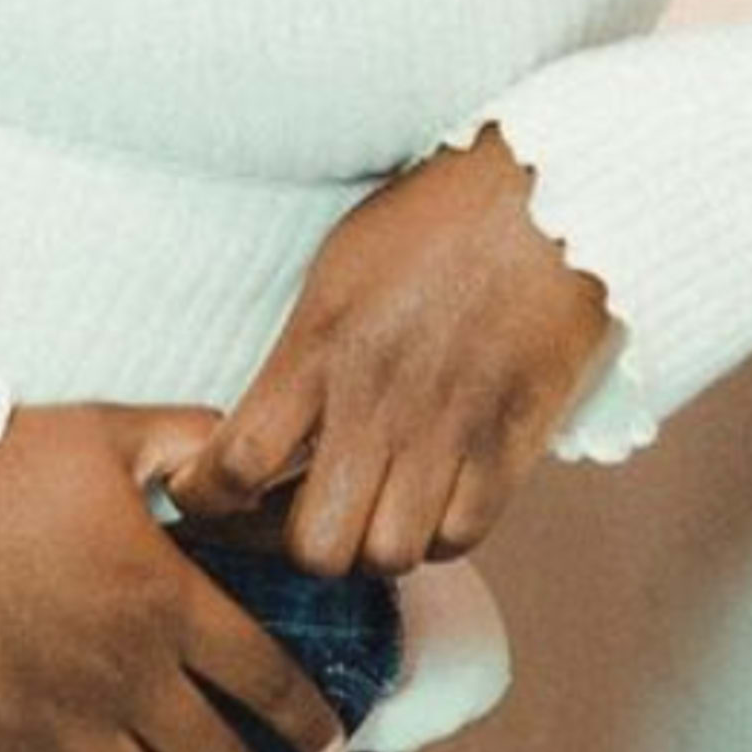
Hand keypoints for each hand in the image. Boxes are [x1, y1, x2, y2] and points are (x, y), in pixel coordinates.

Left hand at [153, 126, 611, 578]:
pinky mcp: (512, 444)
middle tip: (301, 514)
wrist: (547, 196)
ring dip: (373, 542)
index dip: (206, 500)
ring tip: (372, 507)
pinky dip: (440, 531)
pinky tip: (432, 497)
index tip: (204, 500)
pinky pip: (462, 536)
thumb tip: (265, 427)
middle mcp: (380, 400)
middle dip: (298, 542)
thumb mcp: (338, 269)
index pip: (238, 463)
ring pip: (390, 555)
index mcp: (321, 346)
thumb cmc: (435, 220)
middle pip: (316, 544)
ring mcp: (449, 429)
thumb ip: (301, 353)